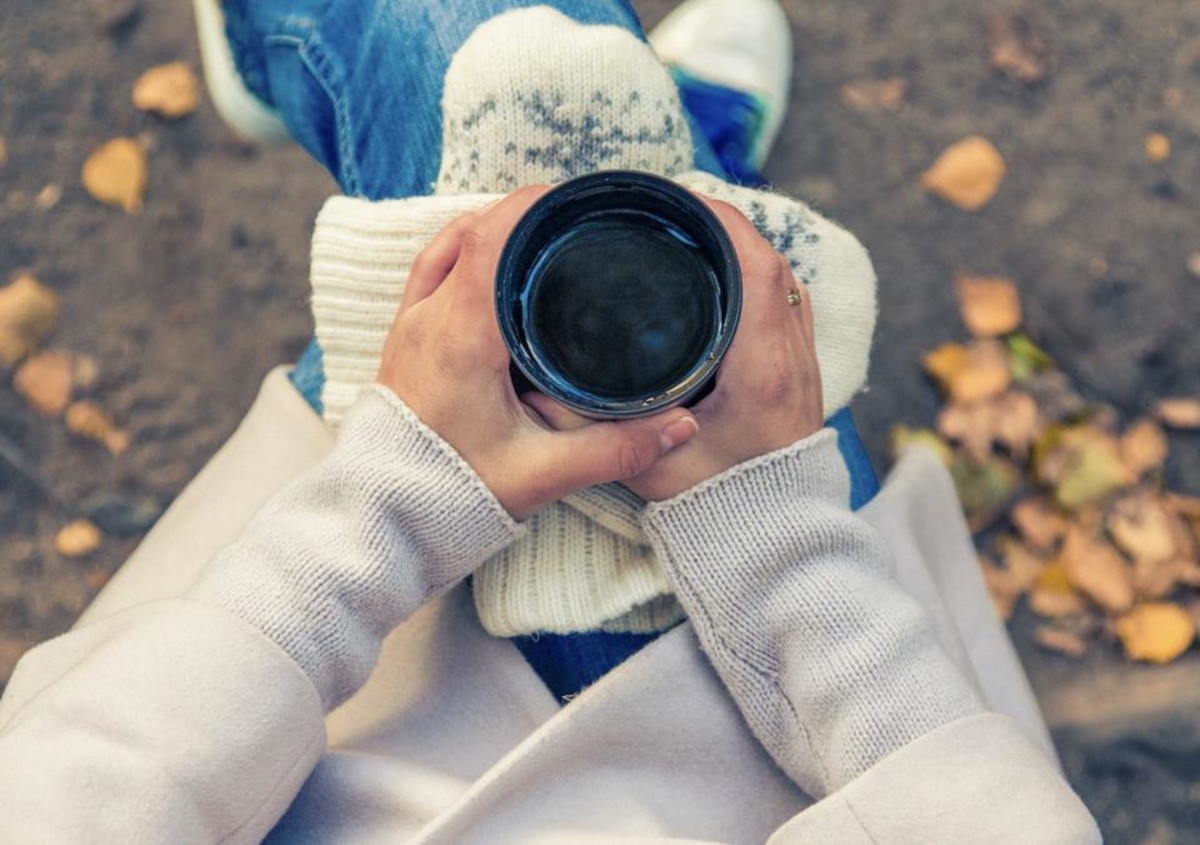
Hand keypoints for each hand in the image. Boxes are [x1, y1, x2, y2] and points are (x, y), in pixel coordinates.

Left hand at [376, 187, 700, 520]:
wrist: (385, 519)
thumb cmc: (452, 495)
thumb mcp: (542, 474)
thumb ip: (615, 449)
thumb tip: (682, 424)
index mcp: (461, 337)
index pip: (490, 240)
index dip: (531, 206)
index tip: (575, 196)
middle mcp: (428, 319)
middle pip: (472, 231)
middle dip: (524, 212)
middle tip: (575, 214)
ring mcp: (410, 326)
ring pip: (447, 245)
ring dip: (492, 229)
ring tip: (542, 231)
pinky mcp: (403, 340)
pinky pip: (431, 270)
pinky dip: (464, 251)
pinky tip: (496, 262)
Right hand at [524, 197, 824, 501]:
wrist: (775, 540)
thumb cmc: (719, 507)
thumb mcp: (645, 466)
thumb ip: (590, 430)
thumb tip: (536, 391)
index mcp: (760, 367)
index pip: (754, 265)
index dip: (718, 219)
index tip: (675, 199)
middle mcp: (790, 356)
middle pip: (770, 260)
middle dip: (722, 225)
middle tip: (670, 213)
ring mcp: (802, 364)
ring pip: (783, 280)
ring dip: (742, 251)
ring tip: (690, 236)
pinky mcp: (801, 376)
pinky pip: (787, 305)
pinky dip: (757, 280)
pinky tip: (720, 283)